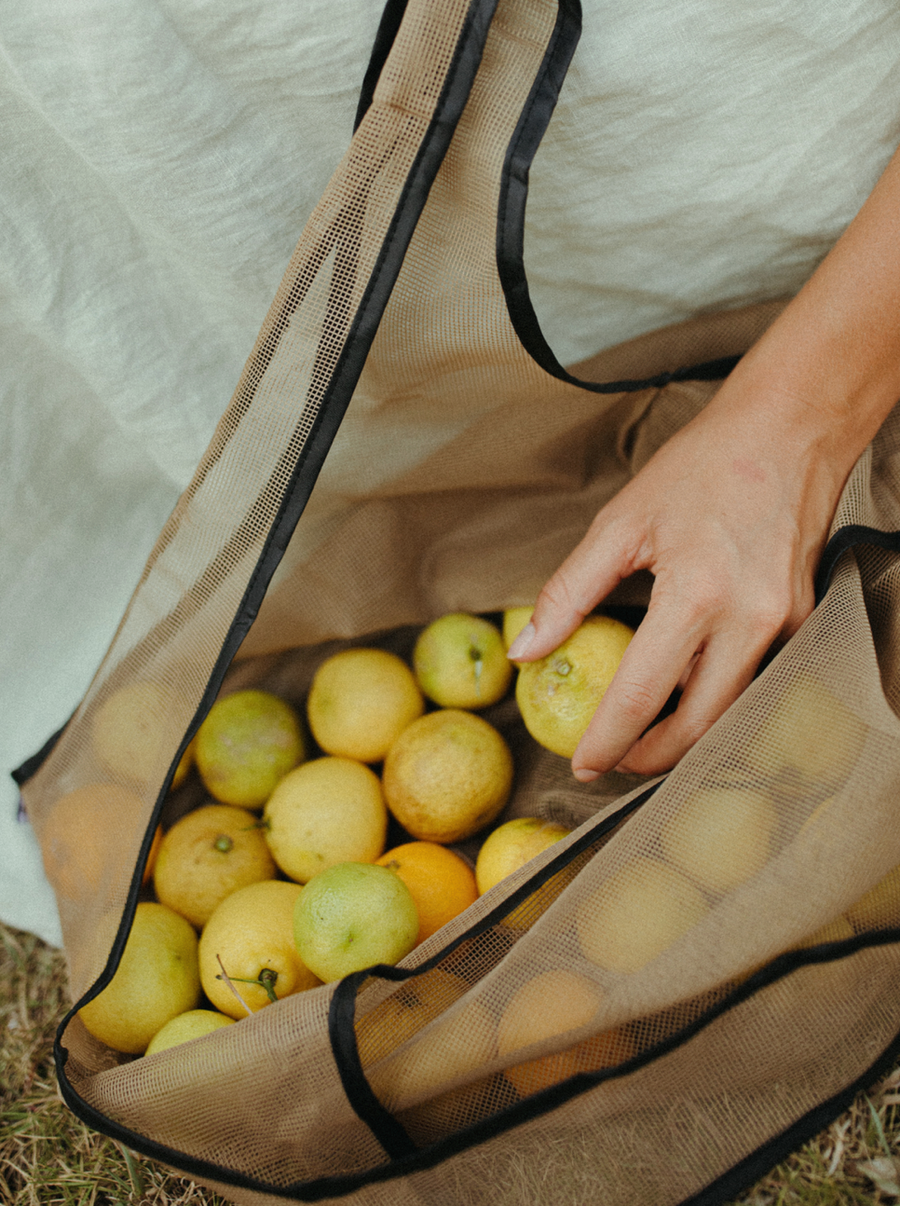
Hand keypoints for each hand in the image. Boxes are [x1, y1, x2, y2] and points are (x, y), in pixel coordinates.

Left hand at [508, 375, 849, 777]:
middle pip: (699, 726)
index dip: (607, 741)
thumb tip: (526, 651)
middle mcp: (751, 620)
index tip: (581, 764)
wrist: (790, 428)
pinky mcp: (804, 618)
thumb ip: (569, 593)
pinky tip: (685, 686)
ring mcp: (785, 624)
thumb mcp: (620, 523)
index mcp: (698, 596)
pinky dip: (717, 694)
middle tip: (612, 760)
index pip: (642, 697)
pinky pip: (756, 677)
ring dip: (687, 733)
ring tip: (642, 732)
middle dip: (651, 757)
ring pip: (734, 710)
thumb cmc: (703, 466)